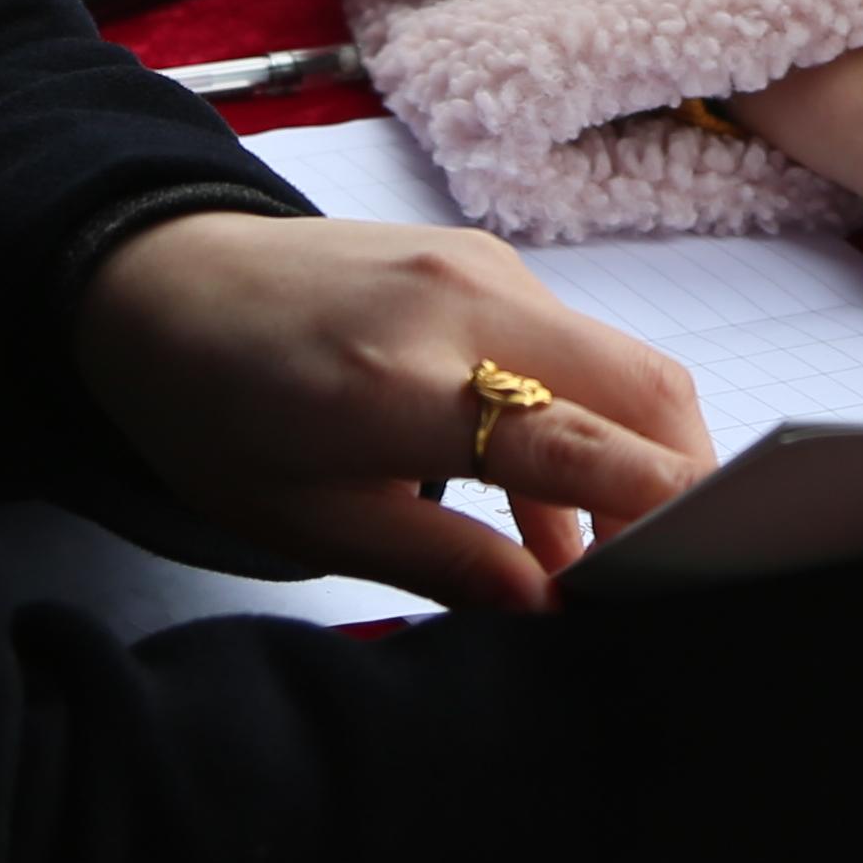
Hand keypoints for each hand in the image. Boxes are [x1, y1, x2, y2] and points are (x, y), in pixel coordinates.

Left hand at [71, 210, 714, 612]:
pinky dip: (594, 413)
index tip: (708, 562)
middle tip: (680, 569)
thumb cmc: (211, 412)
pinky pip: (576, 341)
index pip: (571, 444)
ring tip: (608, 555)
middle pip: (641, 384)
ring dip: (642, 449)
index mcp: (398, 387)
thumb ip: (440, 562)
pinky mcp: (483, 257)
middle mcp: (460, 308)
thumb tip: (551, 605)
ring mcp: (481, 267)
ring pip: (622, 359)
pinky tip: (552, 502)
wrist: (154, 278)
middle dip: (687, 476)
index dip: (653, 504)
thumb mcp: (307, 520)